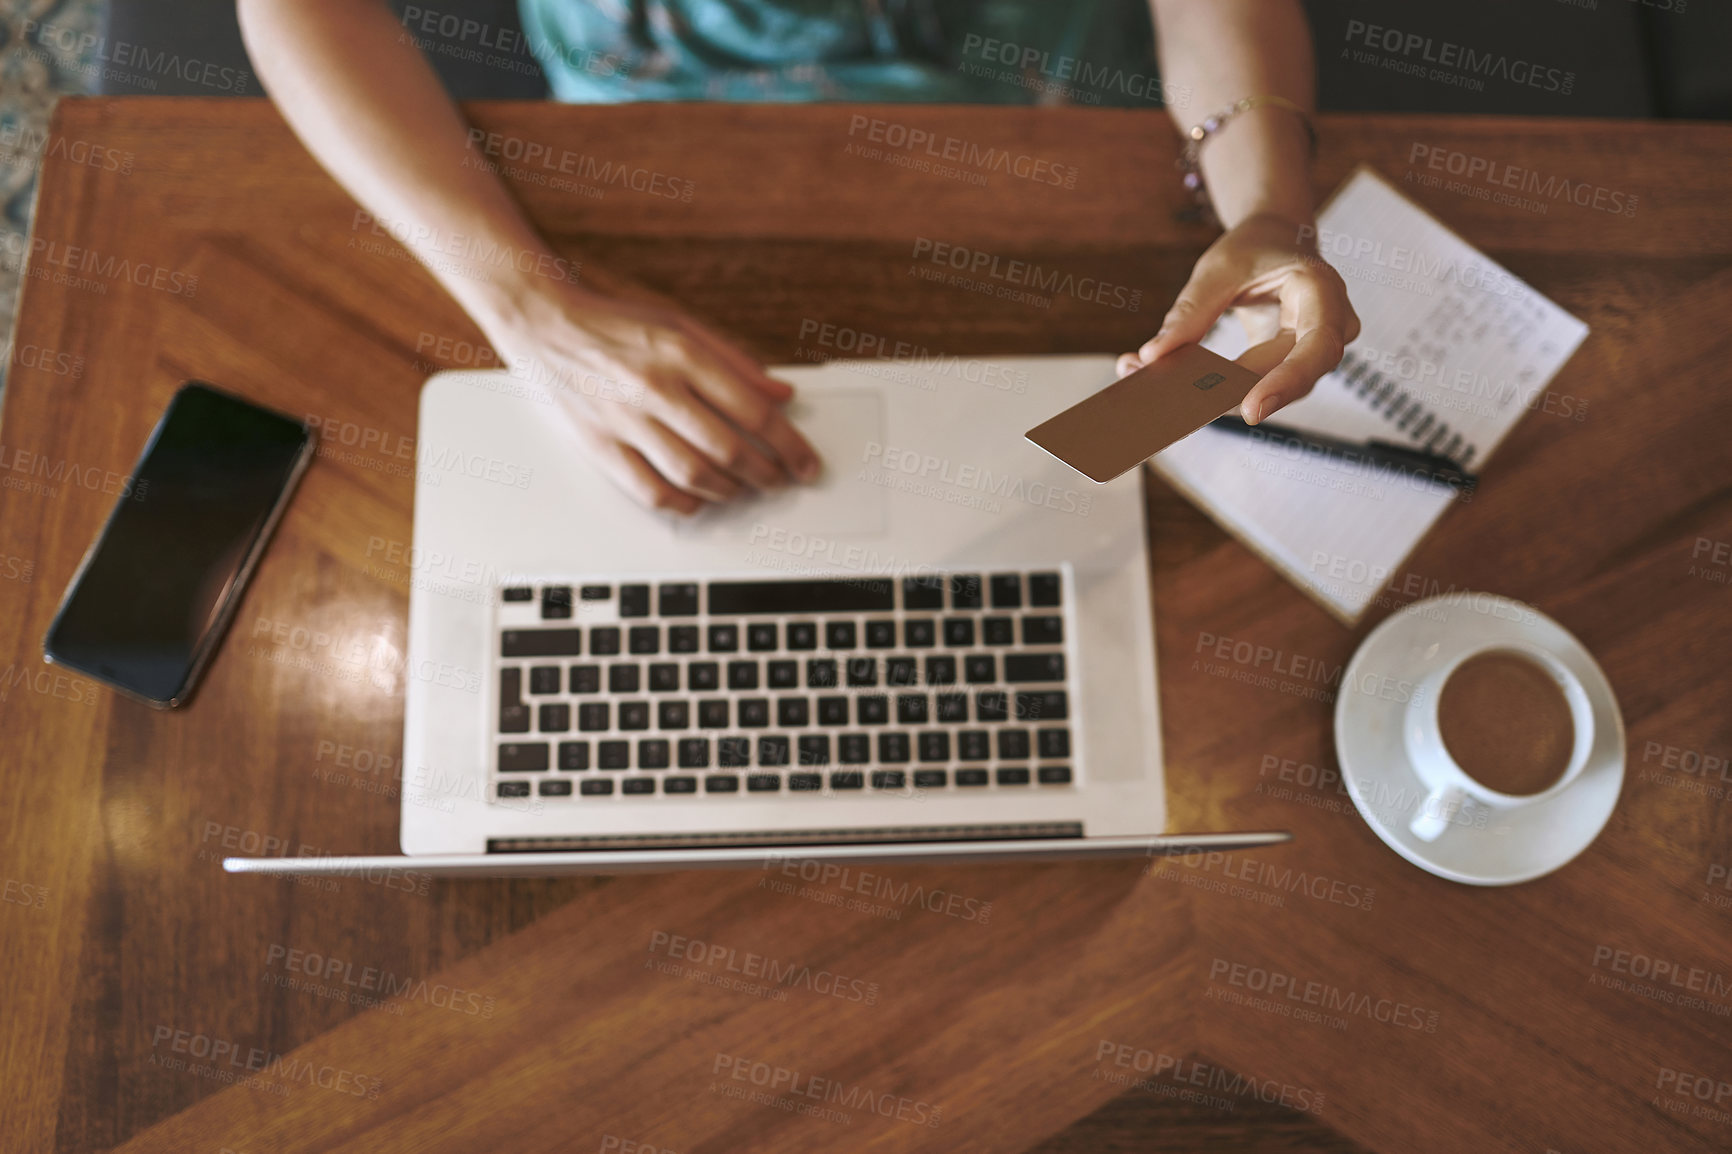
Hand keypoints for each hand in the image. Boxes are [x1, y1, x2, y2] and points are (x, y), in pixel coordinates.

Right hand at [487, 283, 820, 514]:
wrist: (541, 321)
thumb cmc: (611, 322)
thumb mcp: (680, 324)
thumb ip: (735, 360)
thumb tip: (782, 393)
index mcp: (681, 353)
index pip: (754, 411)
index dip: (789, 445)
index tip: (805, 462)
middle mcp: (654, 387)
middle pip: (729, 448)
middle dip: (767, 473)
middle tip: (782, 480)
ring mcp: (625, 420)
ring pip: (694, 474)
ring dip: (731, 490)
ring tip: (746, 489)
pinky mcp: (599, 445)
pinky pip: (650, 491)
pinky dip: (684, 504)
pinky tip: (700, 500)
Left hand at [1117, 212, 1360, 422]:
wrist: (1273, 240)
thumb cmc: (1252, 249)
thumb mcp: (1217, 269)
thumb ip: (1190, 313)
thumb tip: (1152, 357)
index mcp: (1322, 291)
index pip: (1317, 348)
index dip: (1288, 381)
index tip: (1251, 409)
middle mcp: (1329, 327)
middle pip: (1291, 379)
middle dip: (1233, 395)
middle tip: (1180, 411)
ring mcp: (1312, 351)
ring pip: (1271, 390)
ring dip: (1216, 396)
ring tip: (1158, 392)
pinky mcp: (1286, 367)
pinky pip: (1255, 386)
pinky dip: (1215, 390)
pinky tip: (1172, 390)